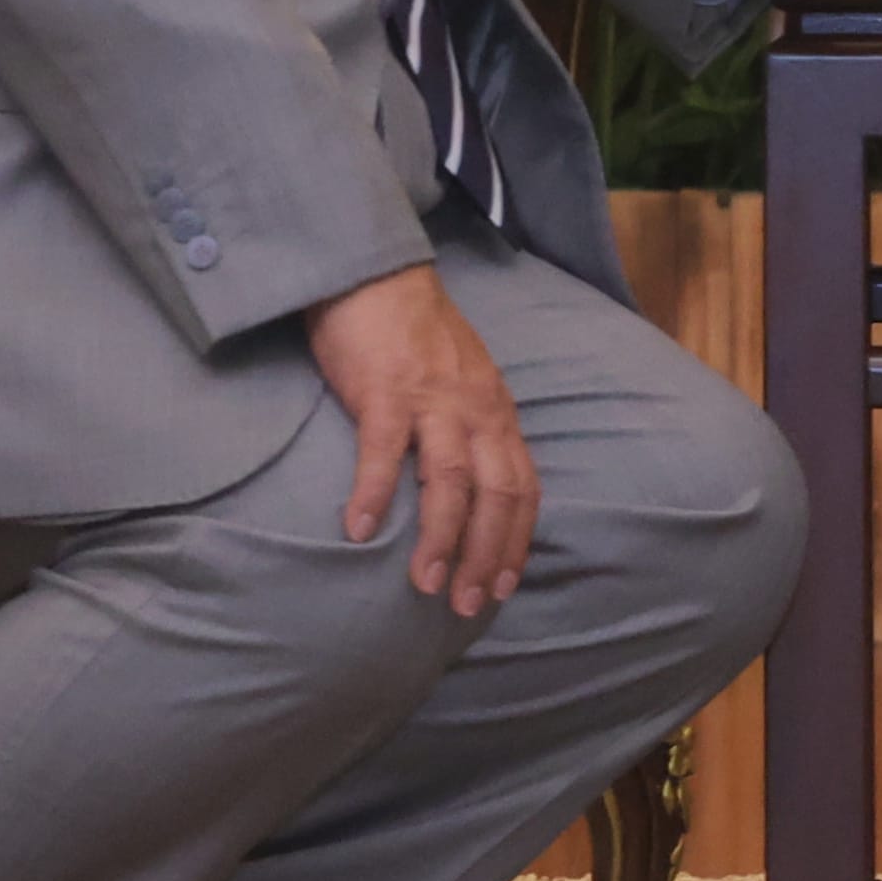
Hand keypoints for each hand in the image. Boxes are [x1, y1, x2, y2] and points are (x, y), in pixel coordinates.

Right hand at [307, 263, 536, 617]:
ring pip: (449, 484)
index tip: (504, 585)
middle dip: (486, 556)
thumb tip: (475, 485)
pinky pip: (383, 452)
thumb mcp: (465, 381)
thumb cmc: (415, 334)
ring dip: (439, 539)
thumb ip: (474, 428)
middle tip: (467, 604)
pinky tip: (359, 532)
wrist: (377, 276)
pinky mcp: (386, 391)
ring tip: (424, 585)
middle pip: (495, 495)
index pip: (523, 487)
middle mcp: (476, 410)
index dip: (516, 540)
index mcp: (496, 412)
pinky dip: (373, 494)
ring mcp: (433, 401)